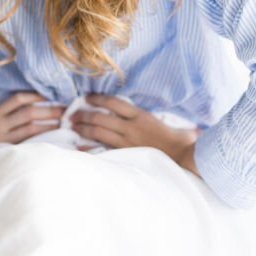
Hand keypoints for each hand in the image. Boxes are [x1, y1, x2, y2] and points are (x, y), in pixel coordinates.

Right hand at [0, 91, 65, 162]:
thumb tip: (13, 109)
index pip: (17, 100)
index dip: (34, 95)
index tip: (48, 94)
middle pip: (29, 113)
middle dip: (48, 110)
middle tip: (64, 109)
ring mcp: (3, 139)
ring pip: (31, 129)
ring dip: (48, 125)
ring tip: (62, 123)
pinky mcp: (5, 151)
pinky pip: (26, 144)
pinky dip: (40, 140)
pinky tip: (51, 139)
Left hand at [70, 93, 200, 175]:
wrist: (184, 158)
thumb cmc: (180, 141)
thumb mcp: (164, 121)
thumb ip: (153, 118)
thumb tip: (148, 112)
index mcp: (140, 116)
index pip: (114, 103)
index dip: (98, 99)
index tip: (86, 97)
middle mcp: (131, 127)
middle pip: (101, 117)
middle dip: (84, 115)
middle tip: (71, 114)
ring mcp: (128, 142)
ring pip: (100, 133)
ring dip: (84, 129)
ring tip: (72, 127)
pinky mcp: (127, 155)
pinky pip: (104, 150)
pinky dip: (90, 148)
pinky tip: (79, 147)